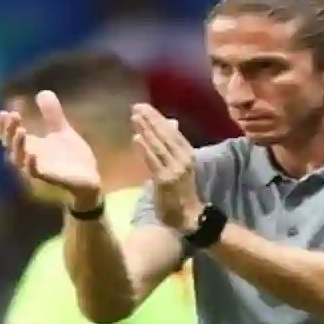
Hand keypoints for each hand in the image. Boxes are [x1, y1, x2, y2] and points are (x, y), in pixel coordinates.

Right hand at [0, 91, 100, 207]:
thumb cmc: (73, 160)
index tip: (5, 112)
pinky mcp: (48, 181)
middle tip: (13, 116)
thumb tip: (42, 92)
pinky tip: (31, 154)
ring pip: (19, 160)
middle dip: (9, 131)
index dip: (4, 126)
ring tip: (21, 130)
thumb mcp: (63, 133)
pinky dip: (31, 165)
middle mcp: (29, 160)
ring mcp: (37, 171)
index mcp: (31, 148)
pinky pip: (34, 174)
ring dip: (18, 145)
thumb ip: (52, 115)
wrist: (90, 182)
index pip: (9, 137)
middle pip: (10, 146)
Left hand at [132, 104, 202, 231]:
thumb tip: (171, 123)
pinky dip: (144, 149)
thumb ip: (173, 146)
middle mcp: (183, 159)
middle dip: (150, 120)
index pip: (172, 131)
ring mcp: (175, 169)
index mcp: (188, 153)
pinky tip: (136, 138)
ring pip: (158, 146)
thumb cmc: (181, 191)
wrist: (189, 216)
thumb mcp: (180, 165)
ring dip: (145, 130)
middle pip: (165, 135)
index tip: (145, 107)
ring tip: (134, 117)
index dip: (158, 118)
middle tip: (136, 107)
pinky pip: (153, 161)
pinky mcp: (165, 180)